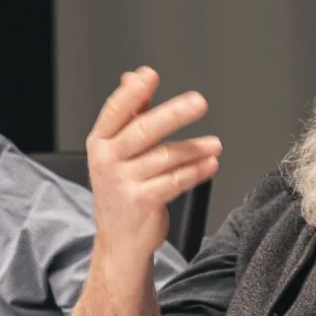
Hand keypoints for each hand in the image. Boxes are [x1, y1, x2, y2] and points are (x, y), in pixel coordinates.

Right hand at [85, 67, 220, 261]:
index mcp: (100, 142)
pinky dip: (196, 172)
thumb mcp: (118, 150)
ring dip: (194, 148)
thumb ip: (130, 113)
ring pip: (165, 157)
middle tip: (199, 102)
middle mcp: (108, 160)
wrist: (119, 239)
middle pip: (143, 131)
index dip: (132, 93)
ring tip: (215, 144)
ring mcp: (123, 183)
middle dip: (173, 114)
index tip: (150, 75)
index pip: (115, 111)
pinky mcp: (142, 202)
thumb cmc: (123, 188)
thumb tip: (134, 76)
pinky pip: (175, 181)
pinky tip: (210, 164)